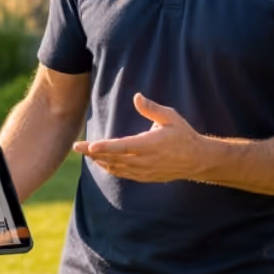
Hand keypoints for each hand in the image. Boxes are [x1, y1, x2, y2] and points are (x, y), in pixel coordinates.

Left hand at [72, 94, 214, 183]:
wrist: (197, 160)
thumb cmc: (183, 135)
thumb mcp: (170, 117)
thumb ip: (151, 108)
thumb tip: (137, 96)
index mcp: (148, 144)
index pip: (121, 146)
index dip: (104, 147)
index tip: (90, 146)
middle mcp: (144, 160)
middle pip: (113, 158)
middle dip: (93, 153)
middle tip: (76, 147)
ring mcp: (144, 171)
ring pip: (116, 168)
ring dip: (100, 161)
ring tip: (86, 154)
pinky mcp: (146, 177)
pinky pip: (124, 174)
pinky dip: (111, 169)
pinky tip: (103, 164)